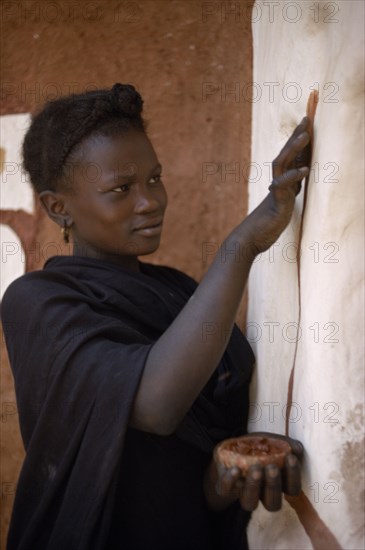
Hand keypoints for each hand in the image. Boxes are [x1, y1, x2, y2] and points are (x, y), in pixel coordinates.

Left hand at [210, 433, 302, 512]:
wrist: (233, 448)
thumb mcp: (274, 441)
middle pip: (272, 503)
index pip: (292, 489)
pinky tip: (235, 469)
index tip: (290, 457)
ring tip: (255, 468)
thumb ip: (287, 444)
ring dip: (253, 486)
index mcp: (279, 484)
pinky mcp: (226, 487)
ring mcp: (244, 493)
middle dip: (273, 486)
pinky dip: (230, 481)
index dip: (293, 476)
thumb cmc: (259, 447)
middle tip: (272, 467)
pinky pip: (226, 491)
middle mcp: (263, 494)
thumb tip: (296, 449)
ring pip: (249, 503)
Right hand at [243, 117, 310, 255]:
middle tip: (306, 119)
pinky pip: (284, 186)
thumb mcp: (282, 204)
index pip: (290, 159)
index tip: (307, 125)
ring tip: (305, 135)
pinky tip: (305, 169)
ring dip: (293, 149)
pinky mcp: (276, 203)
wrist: (249, 240)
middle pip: (286, 155)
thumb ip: (288, 191)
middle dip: (296, 137)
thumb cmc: (264, 226)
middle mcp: (277, 184)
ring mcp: (275, 192)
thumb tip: (297, 179)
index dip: (298, 142)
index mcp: (280, 184)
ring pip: (282, 164)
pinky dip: (294, 177)